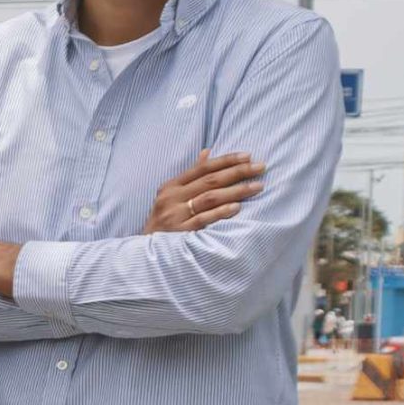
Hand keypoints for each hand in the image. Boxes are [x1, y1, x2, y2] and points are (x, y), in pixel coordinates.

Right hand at [146, 149, 262, 232]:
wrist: (143, 252)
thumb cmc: (163, 222)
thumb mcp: (171, 197)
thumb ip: (190, 176)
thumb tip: (207, 153)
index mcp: (171, 186)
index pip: (203, 168)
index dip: (226, 160)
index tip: (248, 156)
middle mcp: (171, 198)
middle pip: (209, 181)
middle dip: (237, 172)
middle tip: (260, 168)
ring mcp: (175, 216)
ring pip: (209, 198)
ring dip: (235, 191)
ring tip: (257, 187)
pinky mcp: (179, 233)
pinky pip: (203, 220)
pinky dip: (220, 212)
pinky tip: (237, 207)